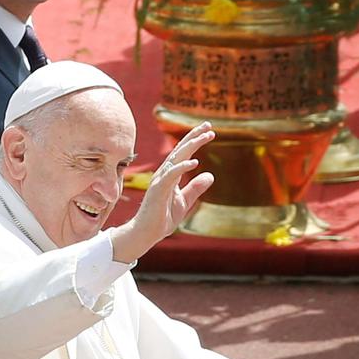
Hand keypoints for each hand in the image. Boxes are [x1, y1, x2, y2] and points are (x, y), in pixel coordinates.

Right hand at [111, 122, 214, 262]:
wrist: (147, 233)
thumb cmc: (163, 217)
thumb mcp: (185, 201)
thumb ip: (195, 188)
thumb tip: (210, 175)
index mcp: (170, 175)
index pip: (183, 153)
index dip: (194, 140)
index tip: (209, 130)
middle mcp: (164, 173)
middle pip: (180, 150)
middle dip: (194, 136)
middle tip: (208, 125)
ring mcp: (160, 180)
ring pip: (176, 158)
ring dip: (191, 146)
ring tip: (205, 136)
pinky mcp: (158, 190)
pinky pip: (171, 175)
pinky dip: (182, 167)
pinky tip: (195, 162)